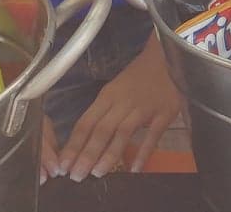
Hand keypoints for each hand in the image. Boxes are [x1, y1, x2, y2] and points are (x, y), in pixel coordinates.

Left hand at [56, 38, 181, 177]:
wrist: (167, 55)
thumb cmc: (139, 75)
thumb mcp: (116, 89)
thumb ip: (104, 112)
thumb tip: (86, 142)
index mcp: (107, 96)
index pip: (86, 123)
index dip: (74, 145)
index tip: (63, 166)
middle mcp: (122, 103)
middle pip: (101, 130)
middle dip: (87, 154)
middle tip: (76, 176)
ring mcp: (144, 108)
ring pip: (122, 133)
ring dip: (109, 154)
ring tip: (98, 174)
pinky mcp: (164, 113)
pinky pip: (152, 135)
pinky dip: (143, 152)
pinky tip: (134, 169)